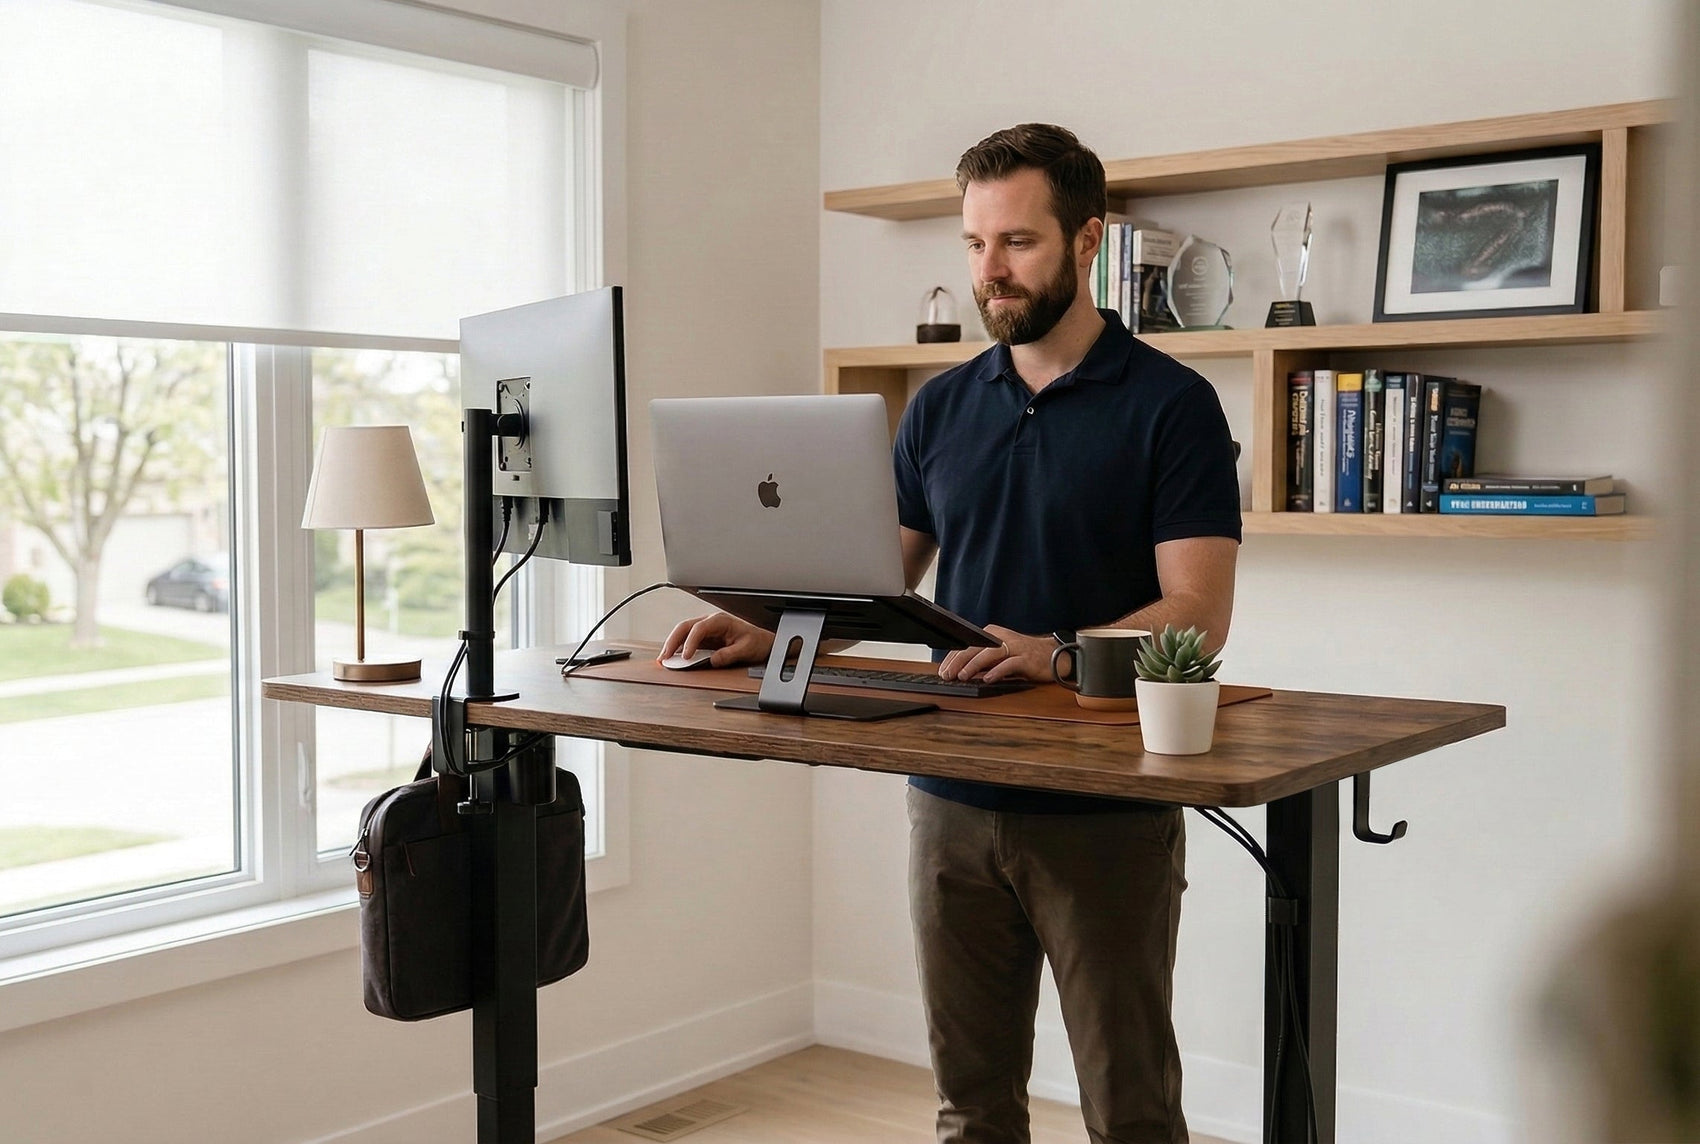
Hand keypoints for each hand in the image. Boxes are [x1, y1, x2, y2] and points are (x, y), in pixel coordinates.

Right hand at [658, 612, 773, 666]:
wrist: (762, 642)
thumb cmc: (756, 642)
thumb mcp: (746, 649)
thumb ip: (729, 654)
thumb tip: (713, 660)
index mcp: (720, 620)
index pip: (699, 628)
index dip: (690, 642)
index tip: (686, 656)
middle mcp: (710, 622)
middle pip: (684, 627)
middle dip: (672, 641)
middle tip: (664, 657)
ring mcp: (705, 630)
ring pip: (682, 633)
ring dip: (672, 645)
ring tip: (663, 659)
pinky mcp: (704, 639)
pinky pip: (687, 641)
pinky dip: (678, 649)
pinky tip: (672, 658)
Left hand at [938, 625, 1054, 683]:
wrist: (1053, 655)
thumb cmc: (1023, 657)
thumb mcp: (999, 657)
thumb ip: (982, 662)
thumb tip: (959, 671)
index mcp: (993, 634)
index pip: (967, 644)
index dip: (953, 658)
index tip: (943, 670)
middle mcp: (1002, 638)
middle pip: (975, 647)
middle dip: (958, 661)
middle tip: (947, 675)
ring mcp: (1015, 647)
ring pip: (989, 653)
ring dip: (974, 665)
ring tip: (962, 675)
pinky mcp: (1026, 658)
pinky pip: (1009, 664)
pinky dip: (997, 671)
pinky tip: (988, 679)